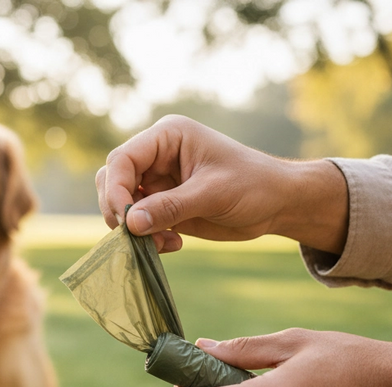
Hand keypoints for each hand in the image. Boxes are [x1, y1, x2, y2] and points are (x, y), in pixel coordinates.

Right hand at [95, 115, 348, 253]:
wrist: (278, 204)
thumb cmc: (253, 185)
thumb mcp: (212, 193)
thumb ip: (170, 207)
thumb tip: (129, 223)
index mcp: (167, 137)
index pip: (123, 159)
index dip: (116, 189)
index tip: (124, 220)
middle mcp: (156, 156)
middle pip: (113, 180)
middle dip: (120, 210)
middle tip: (136, 236)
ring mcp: (158, 182)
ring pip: (122, 204)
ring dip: (134, 228)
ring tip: (162, 243)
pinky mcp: (163, 206)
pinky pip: (138, 222)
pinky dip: (147, 238)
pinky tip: (173, 244)